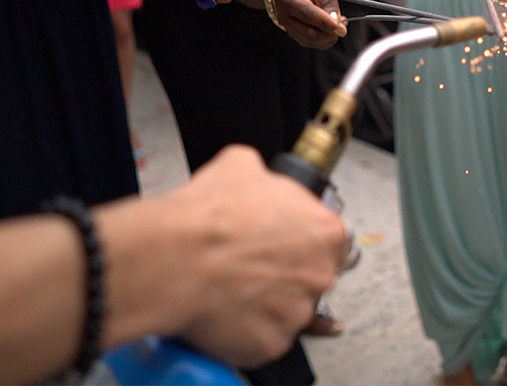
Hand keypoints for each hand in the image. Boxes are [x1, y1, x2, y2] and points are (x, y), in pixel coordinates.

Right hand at [153, 145, 347, 368]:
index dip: (302, 240)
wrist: (176, 257)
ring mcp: (298, 313)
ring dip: (266, 302)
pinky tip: (225, 309)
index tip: (281, 243)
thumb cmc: (209, 215)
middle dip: (286, 272)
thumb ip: (265, 176)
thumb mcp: (240, 164)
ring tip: (233, 286)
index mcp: (325, 230)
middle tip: (251, 264)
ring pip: (288, 310)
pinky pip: (263, 338)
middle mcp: (321, 274)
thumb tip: (258, 178)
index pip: (330, 240)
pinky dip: (246, 329)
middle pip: (312, 277)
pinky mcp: (271, 342)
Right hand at [274, 0, 347, 48]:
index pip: (307, 14)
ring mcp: (290, 29)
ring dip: (331, 35)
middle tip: (343, 24)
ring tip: (337, 20)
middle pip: (309, 33)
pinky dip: (328, 38)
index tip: (341, 28)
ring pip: (314, 41)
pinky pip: (316, 44)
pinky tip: (331, 26)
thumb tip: (336, 19)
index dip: (325, 23)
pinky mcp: (297, 37)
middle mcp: (285, 17)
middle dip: (330, 32)